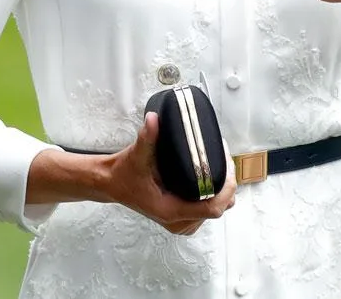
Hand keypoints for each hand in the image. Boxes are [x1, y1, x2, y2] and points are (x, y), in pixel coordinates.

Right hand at [103, 112, 236, 235]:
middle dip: (227, 186)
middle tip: (226, 161)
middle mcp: (176, 221)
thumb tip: (153, 119)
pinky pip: (204, 211)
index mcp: (170, 210)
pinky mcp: (178, 218)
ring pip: (213, 211)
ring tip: (222, 167)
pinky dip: (212, 196)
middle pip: (217, 209)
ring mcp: (178, 222)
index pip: (211, 208)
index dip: (226, 189)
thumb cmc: (124, 174)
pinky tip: (212, 179)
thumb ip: (147, 137)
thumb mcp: (136, 155)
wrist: (112, 184)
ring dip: (222, 191)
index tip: (228, 168)